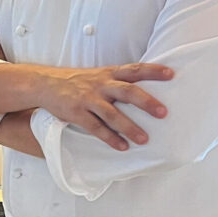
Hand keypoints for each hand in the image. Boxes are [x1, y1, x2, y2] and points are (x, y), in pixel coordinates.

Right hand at [36, 64, 174, 149]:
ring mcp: (88, 99)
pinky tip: (122, 146)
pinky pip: (95, 127)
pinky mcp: (76, 112)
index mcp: (109, 73)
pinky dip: (110, 138)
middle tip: (163, 113)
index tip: (171, 74)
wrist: (46, 84)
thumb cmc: (78, 81)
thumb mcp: (99, 75)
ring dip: (129, 127)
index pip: (135, 70)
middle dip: (146, 102)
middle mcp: (101, 85)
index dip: (153, 71)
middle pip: (127, 91)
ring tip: (144, 139)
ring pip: (112, 113)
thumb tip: (146, 92)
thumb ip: (118, 81)